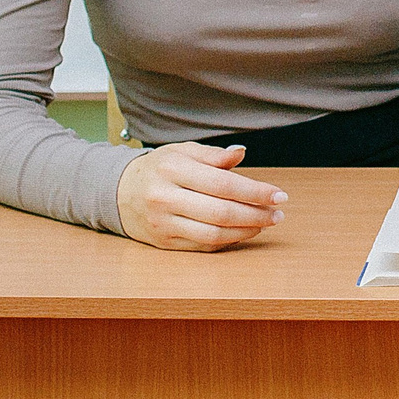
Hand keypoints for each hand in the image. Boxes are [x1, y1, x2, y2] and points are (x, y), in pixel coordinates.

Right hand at [115, 142, 286, 250]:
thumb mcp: (182, 152)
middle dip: (256, 215)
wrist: (119, 192)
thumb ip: (213, 155)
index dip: (255, 192)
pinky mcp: (164, 242)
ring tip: (265, 224)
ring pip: (212, 234)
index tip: (279, 195)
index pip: (222, 184)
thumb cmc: (159, 169)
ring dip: (245, 231)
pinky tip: (244, 232)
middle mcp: (165, 197)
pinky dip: (228, 241)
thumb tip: (241, 153)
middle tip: (278, 214)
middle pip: (220, 212)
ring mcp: (163, 223)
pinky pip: (202, 246)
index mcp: (172, 169)